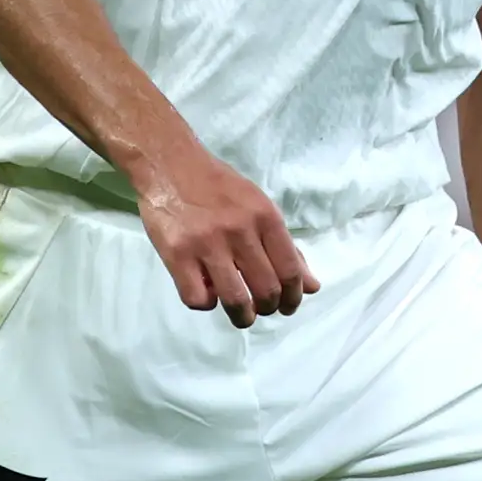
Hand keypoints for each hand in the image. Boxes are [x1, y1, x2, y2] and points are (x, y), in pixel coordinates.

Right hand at [133, 142, 320, 326]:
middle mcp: (239, 231)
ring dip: (242, 317)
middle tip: (263, 309)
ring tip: (241, 315)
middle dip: (269, 309)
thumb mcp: (259, 207)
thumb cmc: (219, 186)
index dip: (293, 297)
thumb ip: (285, 246)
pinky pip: (197, 298)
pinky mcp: (177, 254)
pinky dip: (206, 304)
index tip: (288, 306)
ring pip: (235, 300)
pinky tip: (207, 292)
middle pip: (266, 290)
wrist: (170, 163)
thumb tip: (311, 286)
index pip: (290, 270)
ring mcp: (206, 244)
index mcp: (265, 217)